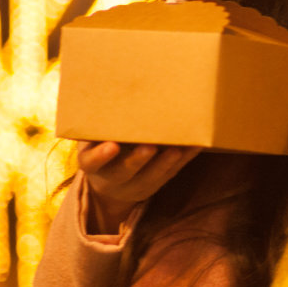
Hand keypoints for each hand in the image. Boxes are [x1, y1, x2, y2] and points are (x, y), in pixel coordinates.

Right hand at [77, 141, 200, 233]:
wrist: (108, 184)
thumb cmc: (101, 149)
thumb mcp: (92, 142)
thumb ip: (99, 130)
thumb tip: (108, 98)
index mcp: (91, 164)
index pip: (91, 162)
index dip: (101, 156)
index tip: (111, 147)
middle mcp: (110, 179)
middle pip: (123, 172)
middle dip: (138, 160)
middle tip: (151, 147)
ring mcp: (132, 187)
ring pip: (150, 178)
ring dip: (166, 164)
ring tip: (178, 150)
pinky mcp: (152, 187)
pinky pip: (169, 175)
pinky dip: (183, 162)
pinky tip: (196, 147)